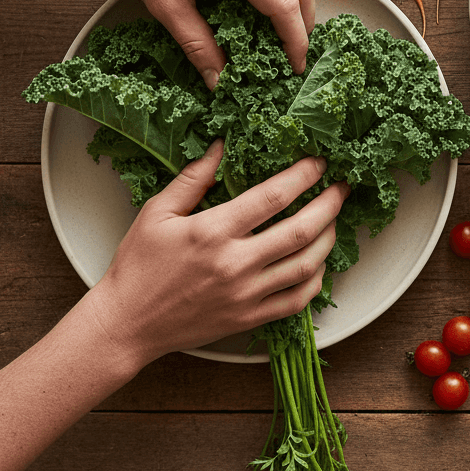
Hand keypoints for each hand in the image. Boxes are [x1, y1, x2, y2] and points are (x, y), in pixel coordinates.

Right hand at [84, 140, 348, 367]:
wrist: (126, 324)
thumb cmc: (138, 266)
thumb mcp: (157, 212)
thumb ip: (193, 178)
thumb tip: (222, 145)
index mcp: (212, 231)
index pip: (272, 197)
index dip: (303, 175)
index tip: (320, 162)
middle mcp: (235, 264)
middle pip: (300, 231)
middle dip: (330, 205)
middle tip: (342, 188)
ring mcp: (246, 295)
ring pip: (306, 266)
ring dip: (329, 239)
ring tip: (334, 220)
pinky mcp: (250, 319)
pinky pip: (297, 300)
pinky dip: (316, 279)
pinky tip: (318, 262)